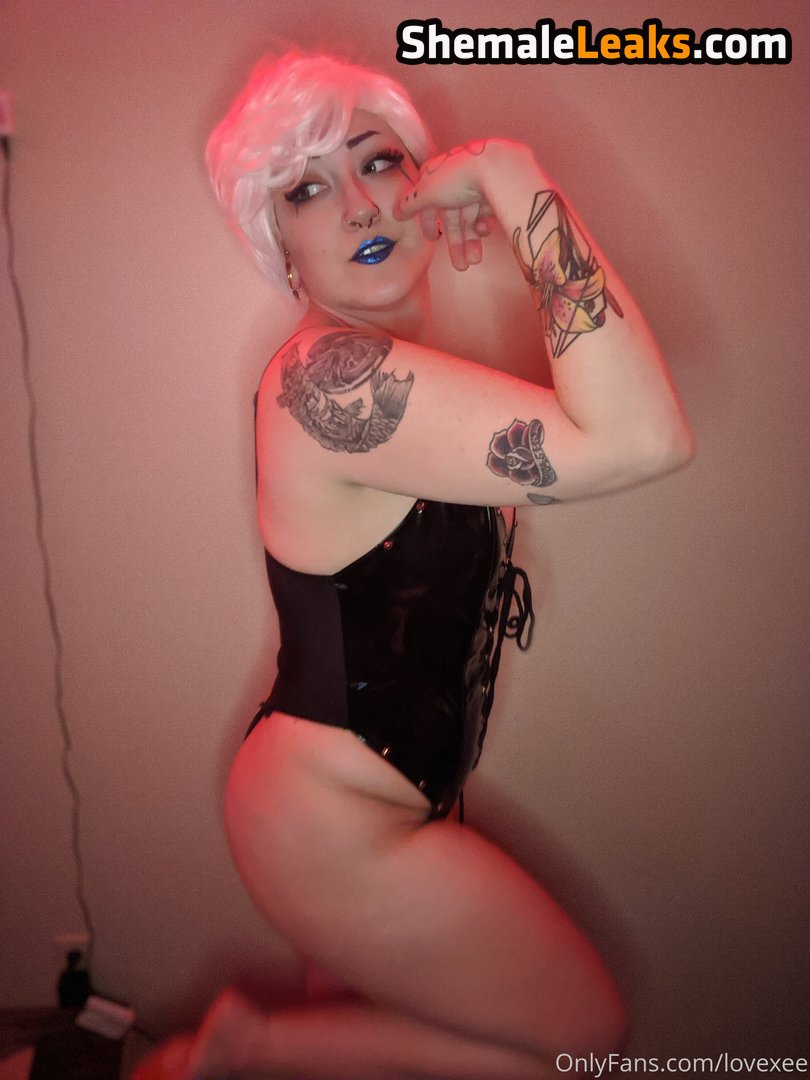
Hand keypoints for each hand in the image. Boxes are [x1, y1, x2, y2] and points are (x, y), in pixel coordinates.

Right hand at [395, 141, 496, 270]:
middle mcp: (456, 181)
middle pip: (454, 217)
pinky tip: (484, 231)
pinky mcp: (496, 192)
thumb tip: (395, 212)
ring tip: (474, 260)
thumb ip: (410, 204)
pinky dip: (485, 225)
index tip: (432, 238)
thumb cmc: (455, 179)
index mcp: (437, 177)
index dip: (428, 221)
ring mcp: (477, 185)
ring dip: (472, 241)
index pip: (429, 202)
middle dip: (457, 243)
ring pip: (472, 219)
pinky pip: (487, 214)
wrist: (495, 169)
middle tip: (461, 266)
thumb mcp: (426, 192)